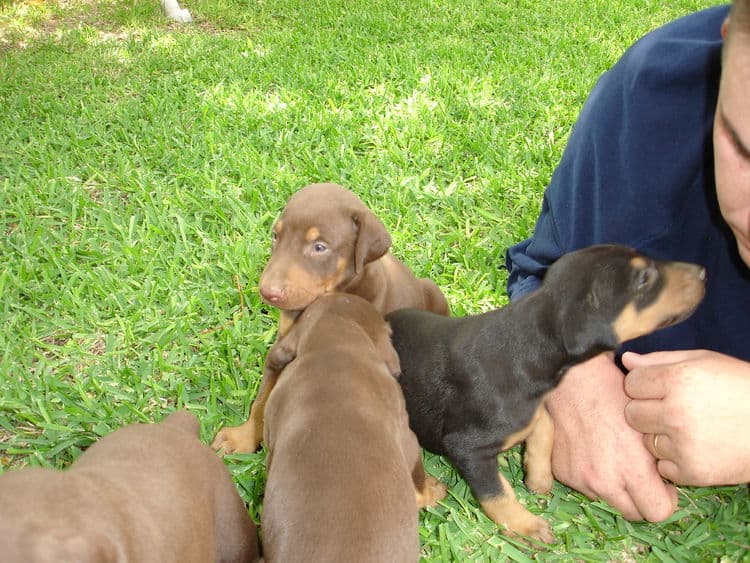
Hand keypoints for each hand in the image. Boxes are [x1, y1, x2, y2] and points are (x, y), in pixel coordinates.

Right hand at [546, 353, 677, 520]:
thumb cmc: (613, 393)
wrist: (570, 379)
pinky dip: (588, 473)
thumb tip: (663, 479)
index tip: (661, 483)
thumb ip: (657, 459)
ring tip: (610, 455)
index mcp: (632, 470)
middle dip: (640, 498)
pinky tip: (589, 447)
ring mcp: (580, 478)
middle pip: (632, 514)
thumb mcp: (646, 424)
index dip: (665, 499)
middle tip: (639, 473)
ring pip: (605, 499)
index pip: (658, 512)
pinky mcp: (561, 471)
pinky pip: (582, 484)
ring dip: (612, 486)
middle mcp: (604, 482)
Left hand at [623, 349, 749, 485]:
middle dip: (646, 410)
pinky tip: (696, 447)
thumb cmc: (740, 386)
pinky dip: (674, 460)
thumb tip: (625, 360)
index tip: (659, 387)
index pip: (631, 383)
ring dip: (660, 436)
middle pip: (631, 414)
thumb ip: (660, 360)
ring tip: (689, 428)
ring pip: (645, 441)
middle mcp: (676, 413)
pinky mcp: (692, 472)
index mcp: (677, 380)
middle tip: (672, 409)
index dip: (643, 385)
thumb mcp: (703, 361)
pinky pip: (662, 466)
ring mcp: (683, 445)